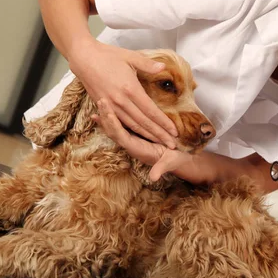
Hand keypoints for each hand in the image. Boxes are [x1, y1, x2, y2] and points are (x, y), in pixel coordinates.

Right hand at [69, 39, 177, 148]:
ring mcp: (111, 106)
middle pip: (143, 123)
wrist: (83, 58)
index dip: (164, 123)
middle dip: (159, 135)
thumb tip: (163, 67)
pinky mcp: (103, 108)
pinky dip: (131, 132)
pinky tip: (139, 138)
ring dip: (147, 136)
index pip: (151, 111)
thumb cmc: (108, 55)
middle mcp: (121, 101)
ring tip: (160, 144)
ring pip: (132, 126)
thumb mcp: (130, 56)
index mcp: (130, 89)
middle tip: (172, 145)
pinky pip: (119, 124)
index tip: (175, 131)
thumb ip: (148, 64)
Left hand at [92, 101, 211, 183]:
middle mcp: (131, 145)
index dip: (114, 125)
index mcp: (137, 149)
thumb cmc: (173, 160)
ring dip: (107, 115)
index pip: (121, 136)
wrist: (176, 161)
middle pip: (113, 130)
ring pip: (115, 127)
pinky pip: (120, 126)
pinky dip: (112, 118)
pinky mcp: (134, 135)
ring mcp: (131, 140)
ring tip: (100, 101)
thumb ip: (160, 169)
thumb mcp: (169, 163)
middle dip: (107, 116)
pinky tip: (107, 109)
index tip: (108, 113)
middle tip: (101, 100)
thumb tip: (153, 178)